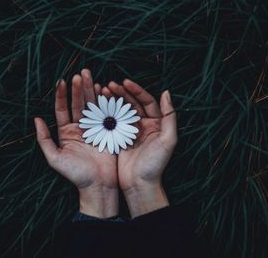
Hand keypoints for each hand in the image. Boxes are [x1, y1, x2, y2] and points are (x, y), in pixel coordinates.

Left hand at [34, 69, 117, 217]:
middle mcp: (79, 128)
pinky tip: (103, 89)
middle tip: (80, 73)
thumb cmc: (76, 175)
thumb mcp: (55, 158)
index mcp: (66, 133)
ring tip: (90, 76)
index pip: (62, 109)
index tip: (62, 81)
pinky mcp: (107, 131)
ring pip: (91, 106)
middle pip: (78, 104)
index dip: (61, 95)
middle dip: (78, 88)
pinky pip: (105, 113)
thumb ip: (44, 139)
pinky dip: (104, 101)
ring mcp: (94, 128)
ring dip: (90, 91)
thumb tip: (36, 119)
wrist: (98, 185)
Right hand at [103, 79, 177, 216]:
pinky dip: (106, 113)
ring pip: (121, 111)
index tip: (125, 82)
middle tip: (110, 85)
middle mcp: (143, 125)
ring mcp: (130, 132)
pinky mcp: (118, 139)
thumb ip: (170, 116)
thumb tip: (166, 93)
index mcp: (156, 123)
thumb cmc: (155, 164)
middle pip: (132, 103)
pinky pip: (112, 122)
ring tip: (103, 91)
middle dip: (122, 93)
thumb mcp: (168, 140)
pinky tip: (98, 106)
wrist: (139, 185)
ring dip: (113, 100)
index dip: (137, 90)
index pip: (147, 101)